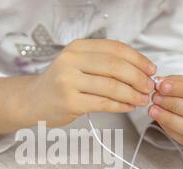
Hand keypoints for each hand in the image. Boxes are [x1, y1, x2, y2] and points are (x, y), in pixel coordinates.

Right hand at [22, 39, 156, 127]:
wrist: (32, 101)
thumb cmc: (59, 84)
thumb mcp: (77, 64)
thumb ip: (102, 64)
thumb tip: (140, 71)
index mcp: (77, 48)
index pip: (115, 49)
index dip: (137, 59)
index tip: (151, 69)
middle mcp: (71, 61)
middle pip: (115, 66)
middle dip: (138, 78)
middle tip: (149, 87)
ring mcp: (69, 82)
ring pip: (111, 86)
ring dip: (132, 94)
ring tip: (142, 99)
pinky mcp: (70, 102)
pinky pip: (103, 103)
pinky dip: (120, 106)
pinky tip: (128, 106)